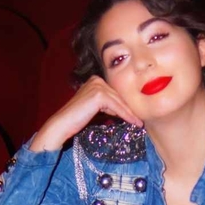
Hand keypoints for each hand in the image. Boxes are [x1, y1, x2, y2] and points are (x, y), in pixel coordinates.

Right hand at [29, 75, 143, 151]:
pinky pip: (117, 106)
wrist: (62, 125)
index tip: (137, 116)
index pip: (115, 93)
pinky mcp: (98, 94)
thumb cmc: (78, 121)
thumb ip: (109, 106)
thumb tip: (127, 112)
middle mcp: (96, 79)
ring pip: (119, 101)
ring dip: (130, 113)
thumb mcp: (97, 110)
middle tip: (141, 120)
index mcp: (95, 81)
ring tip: (140, 123)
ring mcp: (96, 85)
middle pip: (118, 96)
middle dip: (130, 109)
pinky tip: (134, 123)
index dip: (126, 106)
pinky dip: (126, 115)